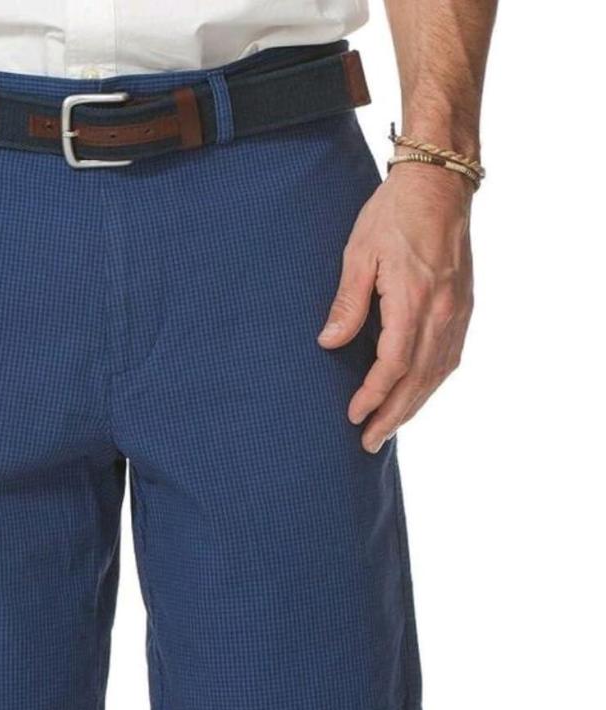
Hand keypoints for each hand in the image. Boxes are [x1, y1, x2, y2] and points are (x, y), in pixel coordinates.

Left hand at [318, 164, 473, 452]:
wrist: (440, 181)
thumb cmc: (393, 213)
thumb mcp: (358, 254)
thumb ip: (347, 304)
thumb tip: (329, 344)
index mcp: (414, 299)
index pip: (394, 364)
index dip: (374, 395)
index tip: (354, 416)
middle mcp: (443, 310)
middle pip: (418, 379)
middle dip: (393, 415)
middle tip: (369, 442)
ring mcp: (459, 309)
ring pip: (438, 372)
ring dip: (414, 405)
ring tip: (389, 428)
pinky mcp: (465, 305)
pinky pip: (450, 356)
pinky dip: (433, 382)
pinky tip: (418, 394)